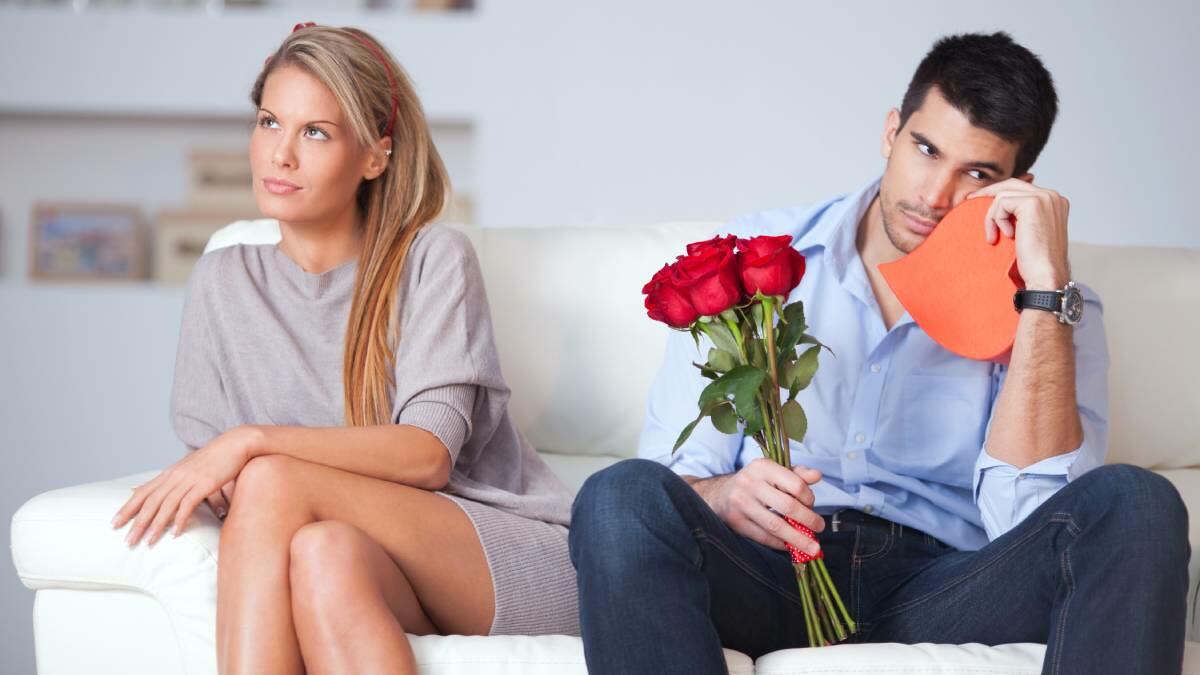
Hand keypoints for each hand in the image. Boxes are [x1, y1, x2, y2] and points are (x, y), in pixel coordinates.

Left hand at [111, 426, 260, 546]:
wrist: (235, 444)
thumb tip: (169, 494)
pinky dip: (180, 520)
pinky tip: (175, 533)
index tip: (115, 523)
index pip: (142, 493)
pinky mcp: (203, 484)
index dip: (127, 509)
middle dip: (137, 523)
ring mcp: (188, 480)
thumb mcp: (191, 468)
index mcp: (169, 473)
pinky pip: (187, 505)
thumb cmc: (216, 458)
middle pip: (150, 502)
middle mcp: (174, 476)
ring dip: (155, 526)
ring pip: (165, 506)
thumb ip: (178, 481)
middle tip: (127, 541)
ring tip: (148, 542)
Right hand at [703, 457, 824, 555]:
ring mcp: (741, 503)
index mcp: (763, 467)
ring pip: (776, 526)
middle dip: (808, 521)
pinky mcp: (736, 522)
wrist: (720, 494)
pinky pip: (763, 537)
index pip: (795, 484)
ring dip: (797, 539)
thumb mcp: (774, 472)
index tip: (813, 506)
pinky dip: (780, 544)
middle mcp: (750, 483)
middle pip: (788, 506)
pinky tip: (790, 546)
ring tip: (812, 547)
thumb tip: (817, 476)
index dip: (809, 498)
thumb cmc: (755, 483)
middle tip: (819, 528)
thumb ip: (797, 474)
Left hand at [966, 177, 1070, 289]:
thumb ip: (1021, 217)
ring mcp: (1045, 198)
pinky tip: (1006, 237)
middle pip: (1011, 184)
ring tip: (994, 237)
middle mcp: (1052, 196)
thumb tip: (1002, 207)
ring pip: (1003, 195)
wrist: (1044, 275)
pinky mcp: (1033, 203)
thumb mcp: (1028, 232)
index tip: (979, 199)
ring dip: (992, 217)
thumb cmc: (1035, 261)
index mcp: (1053, 202)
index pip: (1021, 188)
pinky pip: (1001, 203)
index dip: (999, 193)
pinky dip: (996, 220)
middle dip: (988, 191)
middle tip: (970, 199)